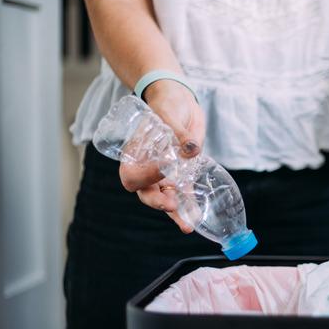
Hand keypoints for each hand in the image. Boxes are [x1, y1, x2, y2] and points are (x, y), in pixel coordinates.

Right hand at [119, 79, 204, 232]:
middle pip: (146, 193)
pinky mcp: (182, 175)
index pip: (132, 175)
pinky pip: (184, 194)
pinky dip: (189, 205)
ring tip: (186, 226)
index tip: (162, 170)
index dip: (144, 177)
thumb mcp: (169, 113)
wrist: (179, 102)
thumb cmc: (166, 104)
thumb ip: (179, 132)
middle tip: (171, 205)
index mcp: (135, 155)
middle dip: (158, 202)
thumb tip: (191, 149)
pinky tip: (196, 217)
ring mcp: (165, 174)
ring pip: (166, 199)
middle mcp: (148, 169)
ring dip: (176, 213)